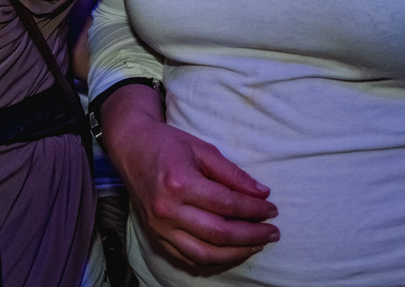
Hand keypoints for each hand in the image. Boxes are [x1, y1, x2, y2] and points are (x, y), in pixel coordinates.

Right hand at [106, 106, 278, 271]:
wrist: (131, 148)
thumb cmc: (168, 144)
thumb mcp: (203, 149)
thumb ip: (232, 174)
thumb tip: (262, 193)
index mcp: (180, 183)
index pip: (227, 205)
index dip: (254, 210)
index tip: (272, 209)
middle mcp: (167, 210)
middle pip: (219, 234)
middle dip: (252, 236)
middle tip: (273, 232)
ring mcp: (159, 227)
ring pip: (205, 254)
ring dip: (236, 253)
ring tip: (257, 244)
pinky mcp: (155, 237)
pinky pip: (188, 259)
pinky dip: (213, 261)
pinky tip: (231, 253)